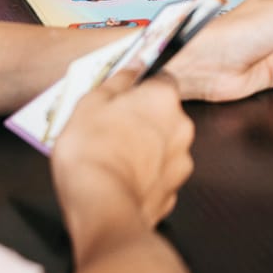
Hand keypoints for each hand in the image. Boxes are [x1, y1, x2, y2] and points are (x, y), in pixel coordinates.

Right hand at [51, 63, 194, 230]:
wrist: (101, 206)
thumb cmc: (92, 150)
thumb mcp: (91, 102)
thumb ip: (117, 80)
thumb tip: (133, 66)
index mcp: (163, 99)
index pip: (162, 79)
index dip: (141, 87)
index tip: (123, 95)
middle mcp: (181, 128)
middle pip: (164, 115)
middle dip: (142, 119)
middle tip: (110, 128)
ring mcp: (181, 163)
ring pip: (163, 147)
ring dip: (145, 149)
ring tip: (111, 158)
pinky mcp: (172, 192)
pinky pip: (158, 177)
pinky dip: (143, 177)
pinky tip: (120, 180)